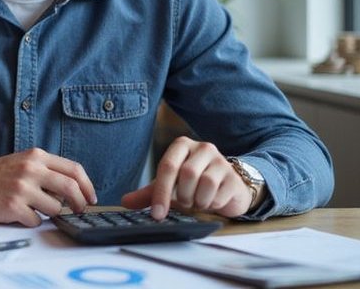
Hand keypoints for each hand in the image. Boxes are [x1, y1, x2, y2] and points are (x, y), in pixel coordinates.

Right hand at [0, 148, 96, 225]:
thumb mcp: (21, 162)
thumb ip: (45, 170)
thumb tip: (70, 189)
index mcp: (35, 156)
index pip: (74, 169)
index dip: (87, 186)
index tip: (90, 197)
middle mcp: (30, 169)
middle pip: (71, 188)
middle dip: (81, 203)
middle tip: (80, 211)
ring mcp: (21, 187)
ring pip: (56, 208)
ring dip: (50, 214)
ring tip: (35, 209)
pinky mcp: (12, 206)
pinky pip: (36, 221)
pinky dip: (31, 221)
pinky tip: (19, 214)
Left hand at [121, 136, 252, 218]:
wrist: (226, 188)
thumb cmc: (193, 185)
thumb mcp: (170, 187)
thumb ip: (149, 194)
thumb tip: (125, 202)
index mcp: (182, 145)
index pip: (168, 166)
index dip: (161, 192)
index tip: (157, 214)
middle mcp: (203, 148)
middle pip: (187, 174)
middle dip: (183, 196)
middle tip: (184, 203)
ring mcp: (221, 160)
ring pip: (206, 183)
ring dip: (198, 201)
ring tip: (198, 202)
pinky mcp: (234, 177)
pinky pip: (220, 195)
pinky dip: (212, 205)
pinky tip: (212, 202)